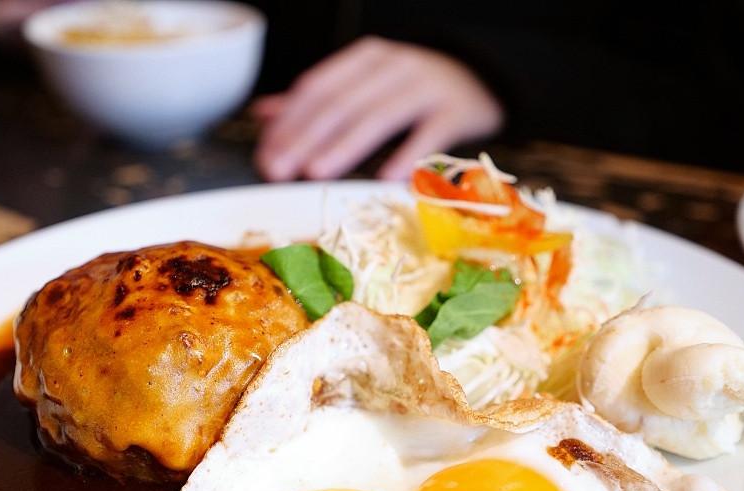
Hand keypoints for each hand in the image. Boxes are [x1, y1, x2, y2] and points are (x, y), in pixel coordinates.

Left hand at [252, 37, 504, 181]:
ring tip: (317, 173)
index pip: (317, 88)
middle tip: (279, 171)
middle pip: (341, 103)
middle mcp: (392, 67)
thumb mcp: (364, 85)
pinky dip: (407, 155)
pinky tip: (386, 178)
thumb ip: (316, 100)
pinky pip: (429, 134)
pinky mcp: (455, 111)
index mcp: (364, 60)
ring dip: (345, 146)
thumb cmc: (412, 90)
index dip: (288, 123)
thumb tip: (262, 114)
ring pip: (378, 115)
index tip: (265, 156)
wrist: (481, 79)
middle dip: (306, 138)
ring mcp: (425, 87)